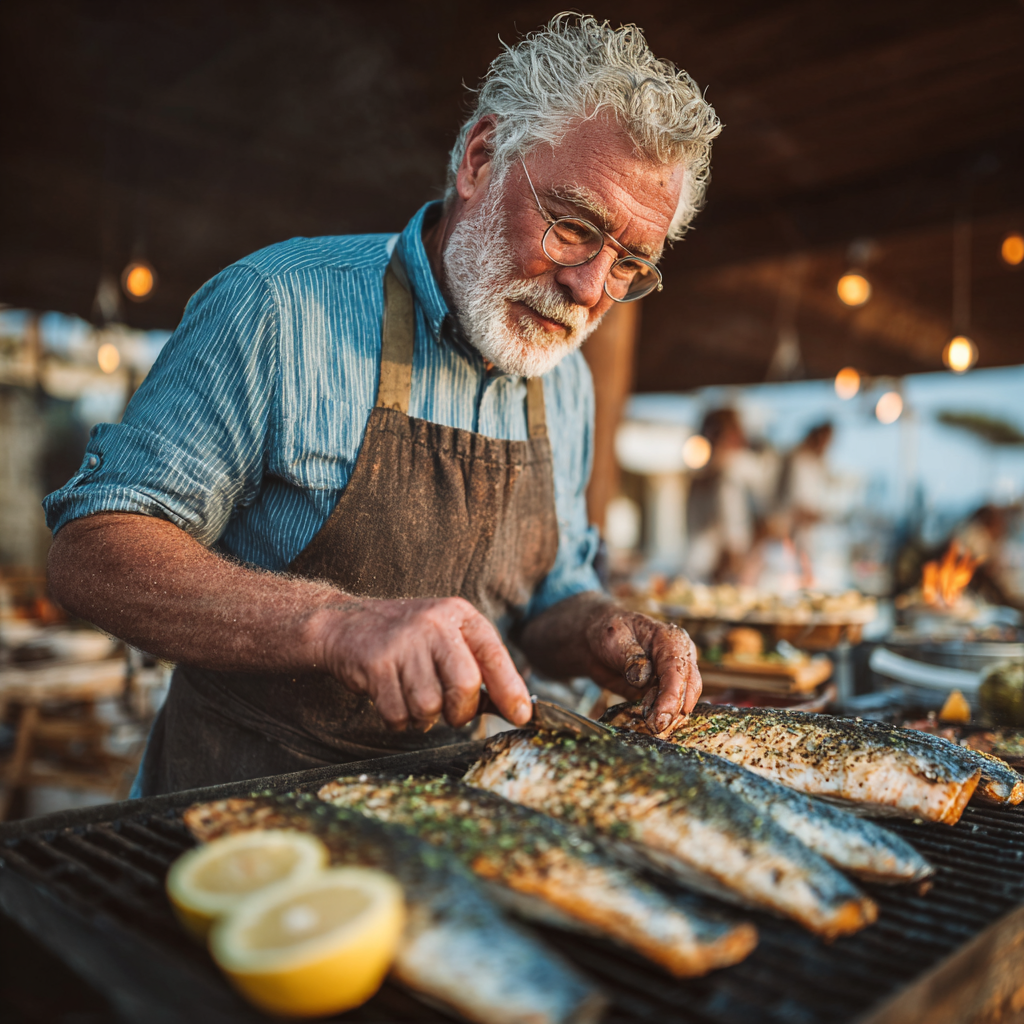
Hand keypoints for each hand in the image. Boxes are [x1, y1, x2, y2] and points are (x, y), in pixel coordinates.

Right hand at [317, 596, 531, 731]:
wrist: (344, 624)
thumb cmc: (406, 639)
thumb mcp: (446, 635)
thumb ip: (477, 664)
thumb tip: (516, 706)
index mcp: (458, 615)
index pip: (494, 655)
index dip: (511, 689)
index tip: (522, 715)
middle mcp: (434, 623)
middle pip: (465, 685)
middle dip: (460, 711)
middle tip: (450, 712)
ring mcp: (404, 642)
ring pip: (430, 705)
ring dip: (424, 716)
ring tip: (414, 698)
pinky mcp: (376, 664)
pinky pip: (398, 714)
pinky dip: (398, 719)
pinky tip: (392, 699)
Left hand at [583, 604, 701, 733]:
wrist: (596, 642)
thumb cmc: (608, 633)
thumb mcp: (613, 638)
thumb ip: (630, 657)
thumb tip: (643, 678)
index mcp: (671, 640)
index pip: (678, 670)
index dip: (672, 696)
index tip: (661, 717)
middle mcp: (679, 659)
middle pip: (689, 690)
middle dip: (674, 711)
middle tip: (654, 728)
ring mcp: (673, 678)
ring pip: (682, 704)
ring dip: (668, 718)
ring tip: (648, 727)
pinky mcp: (662, 694)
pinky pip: (667, 711)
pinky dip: (659, 720)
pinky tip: (645, 725)